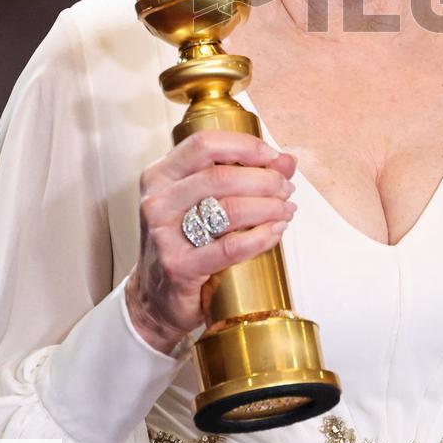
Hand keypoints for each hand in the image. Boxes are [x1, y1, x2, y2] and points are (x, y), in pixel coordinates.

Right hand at [125, 130, 296, 353]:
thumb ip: (244, 174)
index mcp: (161, 175)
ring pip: (229, 209)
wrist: (156, 299)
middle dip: (264, 180)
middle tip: (286, 189)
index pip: (204, 144)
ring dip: (268, 207)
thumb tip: (286, 161)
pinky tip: (275, 232)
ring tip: (286, 210)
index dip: (244, 146)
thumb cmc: (185, 240)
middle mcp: (158, 200)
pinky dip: (261, 237)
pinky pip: (230, 247)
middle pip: (221, 176)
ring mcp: (165, 235)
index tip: (273, 156)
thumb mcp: (204, 201)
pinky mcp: (179, 266)